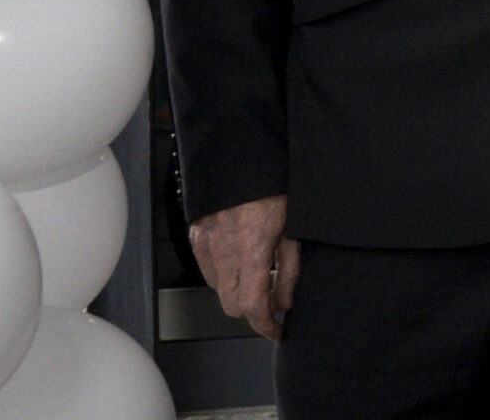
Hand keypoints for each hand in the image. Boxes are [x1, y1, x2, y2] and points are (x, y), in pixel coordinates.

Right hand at [190, 195, 296, 342]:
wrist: (243, 159)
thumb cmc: (272, 187)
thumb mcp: (293, 229)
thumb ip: (290, 270)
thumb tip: (284, 303)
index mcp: (251, 250)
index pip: (253, 307)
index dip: (266, 326)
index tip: (277, 330)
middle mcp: (223, 251)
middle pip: (232, 306)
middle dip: (253, 309)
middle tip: (273, 297)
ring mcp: (205, 244)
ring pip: (218, 290)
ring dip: (238, 291)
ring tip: (259, 273)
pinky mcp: (197, 236)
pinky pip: (208, 270)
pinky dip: (224, 274)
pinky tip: (241, 259)